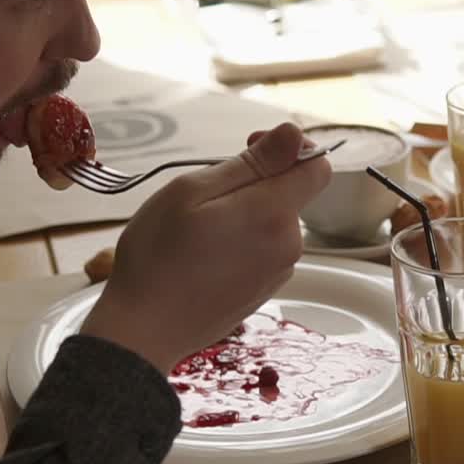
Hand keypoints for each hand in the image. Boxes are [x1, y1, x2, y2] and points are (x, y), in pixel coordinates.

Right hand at [79, 123, 331, 373]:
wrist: (146, 329)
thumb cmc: (159, 256)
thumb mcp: (193, 191)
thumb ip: (252, 162)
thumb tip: (294, 134)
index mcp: (275, 214)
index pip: (318, 167)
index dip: (289, 149)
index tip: (250, 147)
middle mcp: (289, 244)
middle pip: (292, 195)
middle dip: (257, 183)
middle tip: (205, 195)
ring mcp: (280, 271)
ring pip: (275, 222)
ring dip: (246, 214)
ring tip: (199, 229)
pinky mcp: (266, 289)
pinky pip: (264, 249)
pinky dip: (242, 242)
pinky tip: (205, 254)